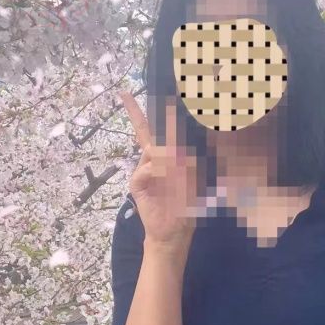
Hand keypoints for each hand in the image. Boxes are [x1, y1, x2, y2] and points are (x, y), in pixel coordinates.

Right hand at [120, 90, 199, 247]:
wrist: (174, 230)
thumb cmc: (187, 204)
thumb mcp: (194, 178)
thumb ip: (189, 161)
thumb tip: (183, 146)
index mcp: (166, 157)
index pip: (159, 129)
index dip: (153, 112)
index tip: (139, 94)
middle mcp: (152, 160)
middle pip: (146, 132)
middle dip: (137, 114)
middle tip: (130, 98)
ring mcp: (143, 170)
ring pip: (152, 150)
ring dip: (167, 157)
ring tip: (180, 169)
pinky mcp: (137, 183)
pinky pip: (146, 169)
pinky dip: (157, 172)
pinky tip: (164, 179)